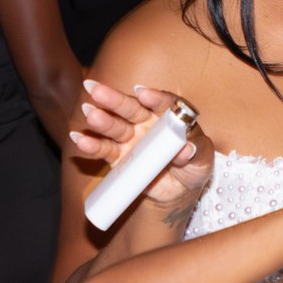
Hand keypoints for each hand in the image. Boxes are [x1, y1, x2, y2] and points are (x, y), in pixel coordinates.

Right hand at [68, 78, 212, 233]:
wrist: (178, 192)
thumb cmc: (194, 168)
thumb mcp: (204, 160)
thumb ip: (197, 151)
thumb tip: (186, 149)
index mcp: (170, 117)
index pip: (164, 103)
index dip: (155, 98)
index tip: (143, 94)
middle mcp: (147, 123)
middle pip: (131, 109)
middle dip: (114, 100)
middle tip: (96, 91)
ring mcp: (131, 139)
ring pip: (115, 127)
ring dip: (101, 121)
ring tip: (88, 115)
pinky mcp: (119, 157)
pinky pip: (104, 150)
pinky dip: (91, 145)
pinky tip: (79, 139)